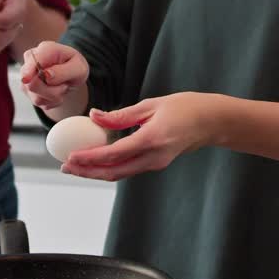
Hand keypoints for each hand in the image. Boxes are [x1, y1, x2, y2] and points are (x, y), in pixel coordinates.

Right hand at [19, 41, 88, 110]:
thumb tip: (46, 75)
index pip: (33, 60)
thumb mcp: (78, 68)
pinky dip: (52, 101)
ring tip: (62, 87)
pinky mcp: (26, 89)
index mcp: (46, 49)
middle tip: (65, 86)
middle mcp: (31, 61)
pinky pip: (39, 103)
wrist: (71, 73)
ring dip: (54, 97)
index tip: (26, 79)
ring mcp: (27, 76)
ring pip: (37, 97)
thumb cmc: (75, 67)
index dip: (28, 70)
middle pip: (32, 83)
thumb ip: (64, 71)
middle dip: (52, 91)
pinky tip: (56, 91)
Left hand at [61, 92, 222, 181]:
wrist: (212, 122)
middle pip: (114, 172)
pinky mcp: (156, 163)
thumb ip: (121, 115)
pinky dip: (109, 167)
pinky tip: (96, 161)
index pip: (115, 153)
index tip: (72, 157)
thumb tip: (94, 116)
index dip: (90, 157)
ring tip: (76, 167)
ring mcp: (156, 163)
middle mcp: (154, 157)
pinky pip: (128, 169)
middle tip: (66, 167)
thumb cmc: (186, 108)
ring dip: (96, 172)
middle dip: (88, 172)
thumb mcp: (151, 105)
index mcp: (152, 139)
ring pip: (120, 173)